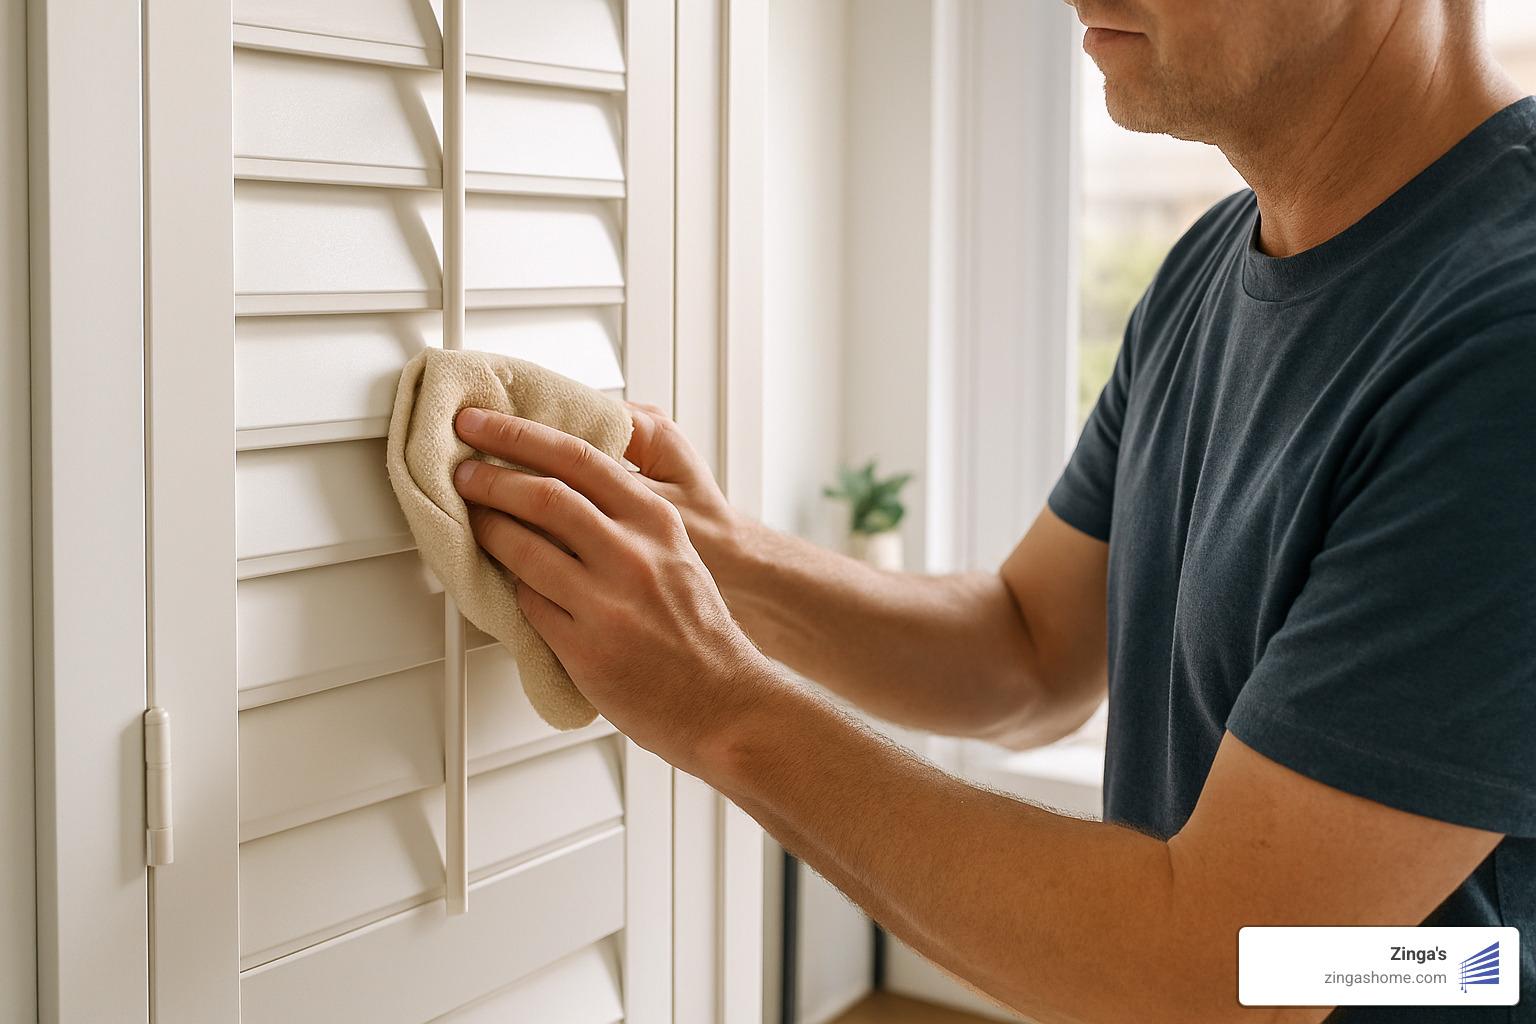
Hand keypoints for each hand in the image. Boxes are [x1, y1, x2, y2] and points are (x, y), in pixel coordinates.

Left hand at [451, 407, 774, 769]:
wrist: (724, 701)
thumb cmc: (699, 631)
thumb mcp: (679, 552)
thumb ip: (631, 516)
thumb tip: (569, 481)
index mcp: (657, 521)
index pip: (579, 457)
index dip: (519, 434)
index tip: (481, 422)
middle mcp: (634, 554)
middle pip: (544, 495)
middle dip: (490, 477)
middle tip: (463, 471)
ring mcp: (608, 603)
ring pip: (524, 548)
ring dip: (486, 529)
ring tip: (472, 519)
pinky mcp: (585, 649)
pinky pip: (527, 604)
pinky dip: (507, 587)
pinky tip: (498, 578)